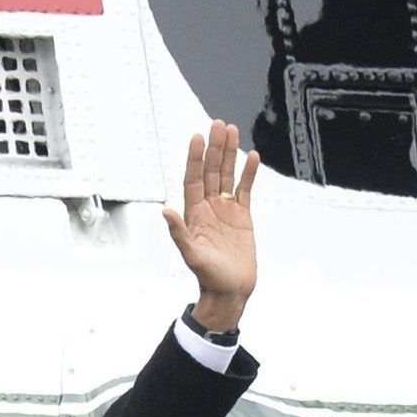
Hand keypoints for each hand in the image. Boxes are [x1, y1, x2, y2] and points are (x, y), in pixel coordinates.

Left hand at [161, 120, 259, 332]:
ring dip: (229, 154)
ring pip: (227, 176)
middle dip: (214, 148)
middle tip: (217, 124)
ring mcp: (226, 211)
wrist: (229, 291)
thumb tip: (165, 212)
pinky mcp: (242, 217)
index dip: (195, 158)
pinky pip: (245, 190)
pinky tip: (251, 157)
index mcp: (195, 214)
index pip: (194, 179)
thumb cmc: (209, 277)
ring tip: (231, 131)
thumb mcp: (192, 255)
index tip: (197, 137)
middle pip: (211, 171)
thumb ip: (179, 233)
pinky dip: (248, 174)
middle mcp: (209, 208)